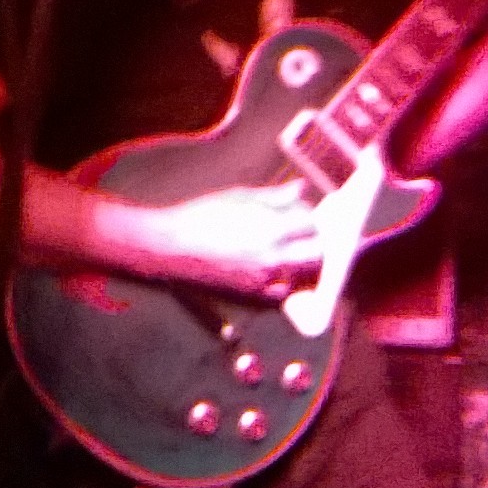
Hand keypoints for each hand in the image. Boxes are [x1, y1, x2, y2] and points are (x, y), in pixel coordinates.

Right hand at [146, 179, 321, 297]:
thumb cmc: (200, 217)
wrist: (169, 248)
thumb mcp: (238, 197)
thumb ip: (275, 196)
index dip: (309, 215)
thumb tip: (302, 189)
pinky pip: (284, 296)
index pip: (312, 222)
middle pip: (318, 253)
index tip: (299, 214)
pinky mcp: (252, 298)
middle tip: (303, 236)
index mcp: (270, 227)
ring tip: (291, 254)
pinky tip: (274, 272)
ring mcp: (264, 281)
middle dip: (316, 242)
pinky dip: (286, 285)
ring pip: (306, 277)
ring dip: (305, 264)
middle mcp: (273, 256)